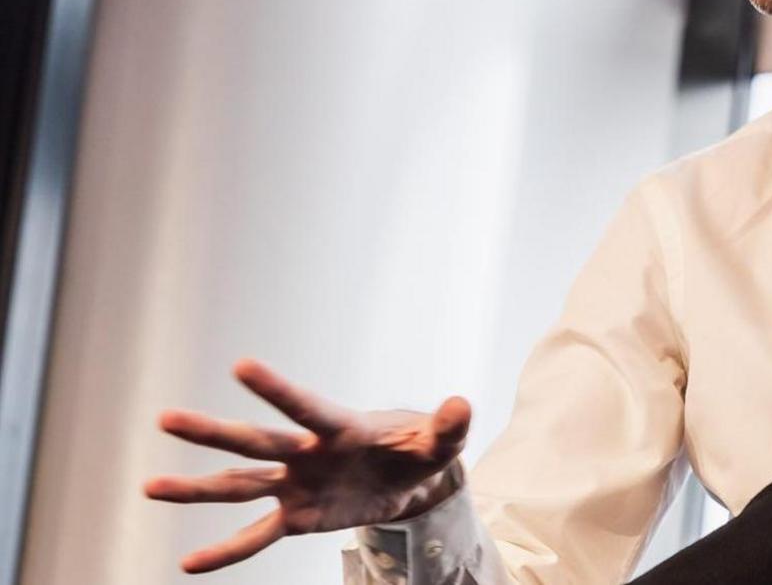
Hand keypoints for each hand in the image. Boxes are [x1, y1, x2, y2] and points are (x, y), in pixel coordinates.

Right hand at [144, 358, 469, 573]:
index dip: (275, 388)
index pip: (304, 405)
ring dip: (197, 488)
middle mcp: (306, 452)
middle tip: (166, 418)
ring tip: (150, 487)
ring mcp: (296, 485)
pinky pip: (256, 537)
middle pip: (255, 442)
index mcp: (339, 426)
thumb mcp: (440, 439)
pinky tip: (189, 564)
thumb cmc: (420, 446)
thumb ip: (447, 426)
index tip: (240, 365)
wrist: (411, 476)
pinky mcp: (298, 517)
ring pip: (240, 486)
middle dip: (213, 432)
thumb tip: (461, 406)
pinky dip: (226, 552)